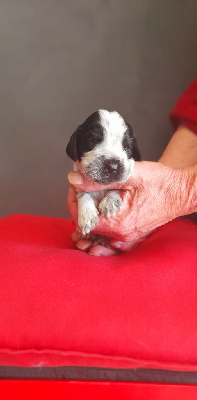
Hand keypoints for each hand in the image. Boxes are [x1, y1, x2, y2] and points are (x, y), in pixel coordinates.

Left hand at [67, 161, 195, 255]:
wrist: (183, 192)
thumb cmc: (161, 183)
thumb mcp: (129, 175)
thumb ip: (99, 180)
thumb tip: (74, 180)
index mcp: (118, 222)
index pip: (81, 218)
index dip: (74, 200)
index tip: (77, 186)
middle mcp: (121, 234)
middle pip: (88, 224)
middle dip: (81, 205)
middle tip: (84, 187)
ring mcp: (127, 236)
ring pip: (98, 228)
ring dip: (91, 212)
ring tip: (93, 195)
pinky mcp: (132, 234)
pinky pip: (109, 232)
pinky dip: (102, 220)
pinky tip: (103, 207)